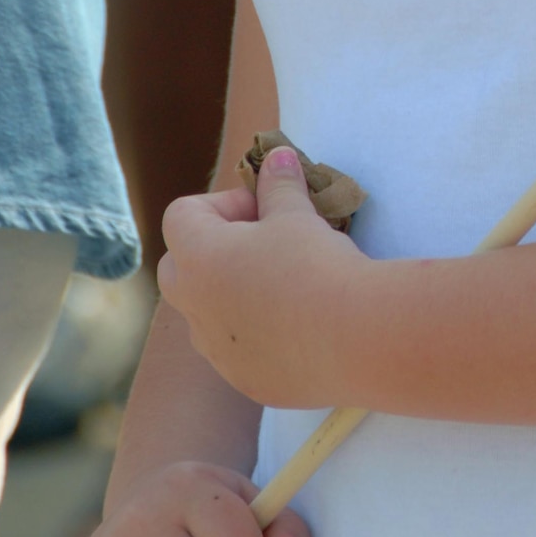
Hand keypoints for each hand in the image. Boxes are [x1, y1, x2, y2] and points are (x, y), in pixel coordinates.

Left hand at [158, 147, 369, 406]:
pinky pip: (233, 349)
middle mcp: (194, 307)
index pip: (181, 215)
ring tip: (282, 285)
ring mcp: (215, 350)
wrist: (356, 338)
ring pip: (204, 312)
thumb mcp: (297, 215)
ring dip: (229, 292)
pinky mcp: (243, 379)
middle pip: (180, 265)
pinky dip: (252, 332)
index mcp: (198, 259)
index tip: (265, 210)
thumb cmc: (317, 264)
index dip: (222, 203)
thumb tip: (276, 156)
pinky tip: (296, 325)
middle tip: (265, 243)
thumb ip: (278, 185)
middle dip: (214, 248)